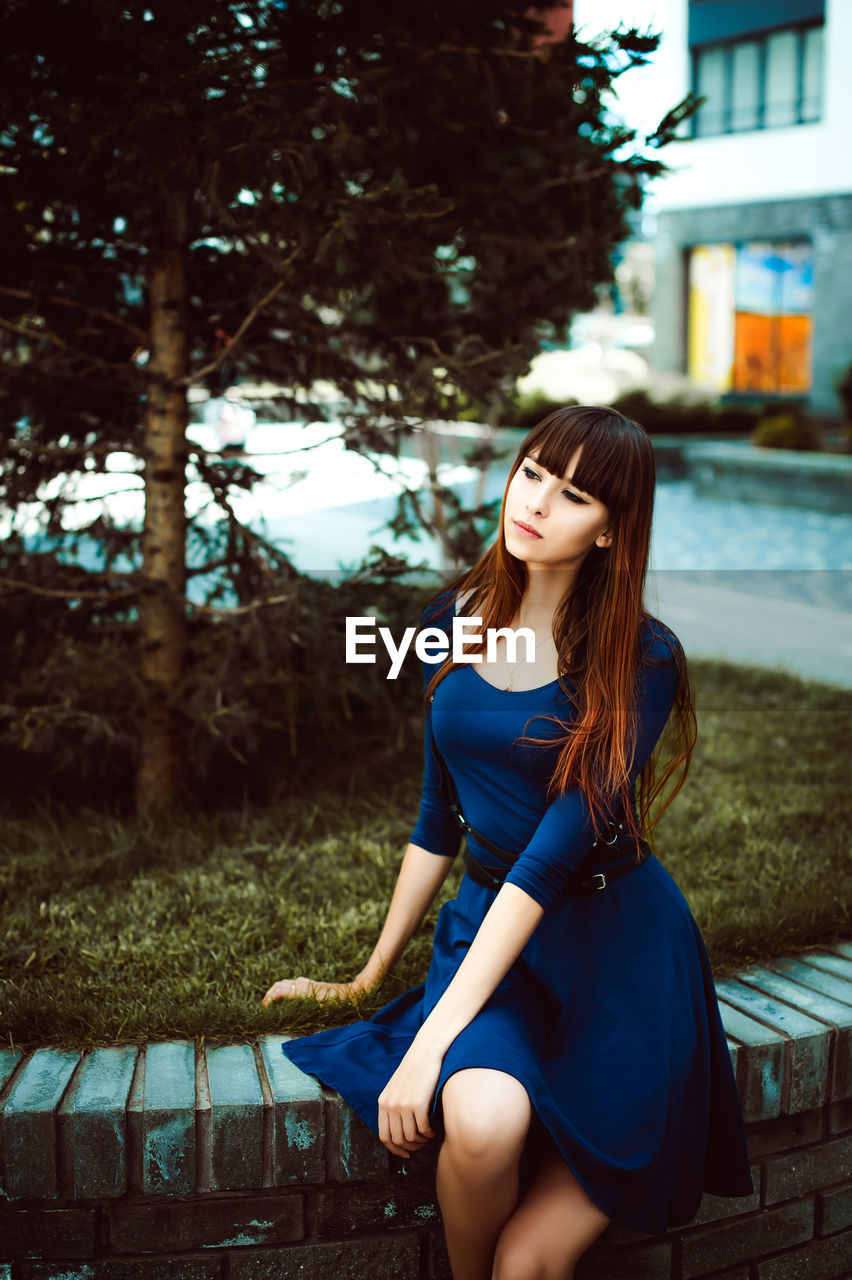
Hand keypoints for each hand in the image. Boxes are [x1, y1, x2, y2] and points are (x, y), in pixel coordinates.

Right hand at [261, 975, 365, 1006]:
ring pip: (286, 982)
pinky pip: (294, 983)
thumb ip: (308, 1013)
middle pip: (280, 985)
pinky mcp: (313, 985)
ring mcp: (309, 983)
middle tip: (264, 1006)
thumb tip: (295, 1024)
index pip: (280, 991)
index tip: (264, 1009)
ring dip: (277, 990)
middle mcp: (304, 985)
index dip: (269, 999)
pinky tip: (287, 996)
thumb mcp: (325, 1012)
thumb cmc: (342, 1004)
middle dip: (269, 994)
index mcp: (304, 991)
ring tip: (272, 1002)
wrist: (356, 992)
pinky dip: (285, 988)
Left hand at [377, 1038, 440, 1157]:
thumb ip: (393, 1105)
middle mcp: (390, 1105)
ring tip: (429, 1135)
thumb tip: (399, 1131)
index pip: (384, 1136)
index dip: (395, 1149)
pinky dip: (430, 1134)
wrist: (425, 1052)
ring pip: (411, 1137)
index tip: (406, 1153)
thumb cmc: (414, 1069)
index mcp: (383, 1102)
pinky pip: (423, 1129)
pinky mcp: (418, 1103)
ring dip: (422, 1141)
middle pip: (398, 1140)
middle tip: (421, 1145)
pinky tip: (434, 1129)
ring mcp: (403, 1105)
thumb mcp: (396, 1087)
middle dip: (411, 1148)